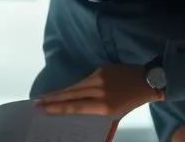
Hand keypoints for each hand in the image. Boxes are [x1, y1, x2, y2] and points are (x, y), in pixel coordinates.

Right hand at [36, 64, 157, 116]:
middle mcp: (99, 91)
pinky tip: (65, 90)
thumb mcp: (115, 115)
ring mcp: (99, 77)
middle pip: (70, 94)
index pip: (75, 107)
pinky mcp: (101, 68)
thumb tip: (75, 115)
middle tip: (37, 102)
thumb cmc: (130, 102)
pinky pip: (84, 80)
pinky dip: (75, 86)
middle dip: (52, 99)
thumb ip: (96, 116)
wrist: (147, 81)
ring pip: (75, 86)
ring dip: (60, 92)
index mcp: (104, 106)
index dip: (57, 108)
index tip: (42, 108)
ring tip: (46, 97)